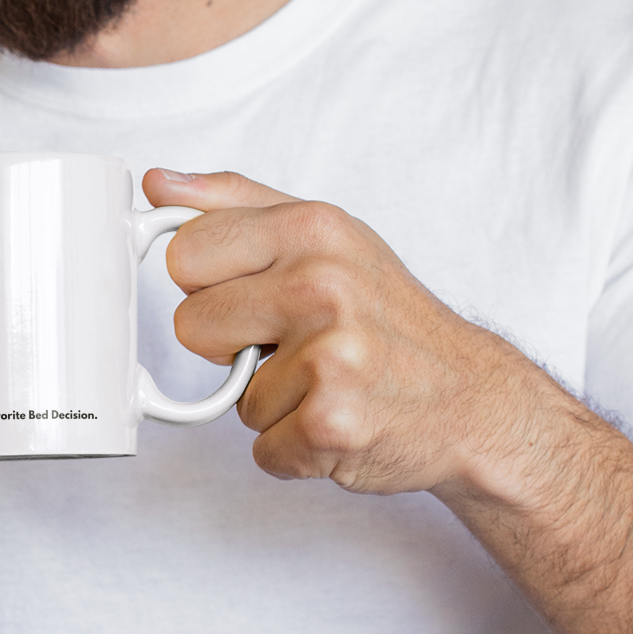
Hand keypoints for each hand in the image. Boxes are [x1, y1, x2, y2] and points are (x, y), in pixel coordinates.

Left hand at [144, 167, 542, 497]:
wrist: (473, 398)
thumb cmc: (390, 318)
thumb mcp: (326, 236)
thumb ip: (236, 204)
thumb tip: (159, 185)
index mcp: (312, 229)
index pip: (185, 254)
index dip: (210, 286)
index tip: (252, 296)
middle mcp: (321, 286)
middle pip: (192, 327)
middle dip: (231, 347)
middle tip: (292, 344)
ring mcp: (328, 358)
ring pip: (233, 398)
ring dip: (274, 403)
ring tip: (328, 382)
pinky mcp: (330, 424)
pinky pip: (262, 449)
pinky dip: (295, 449)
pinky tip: (340, 419)